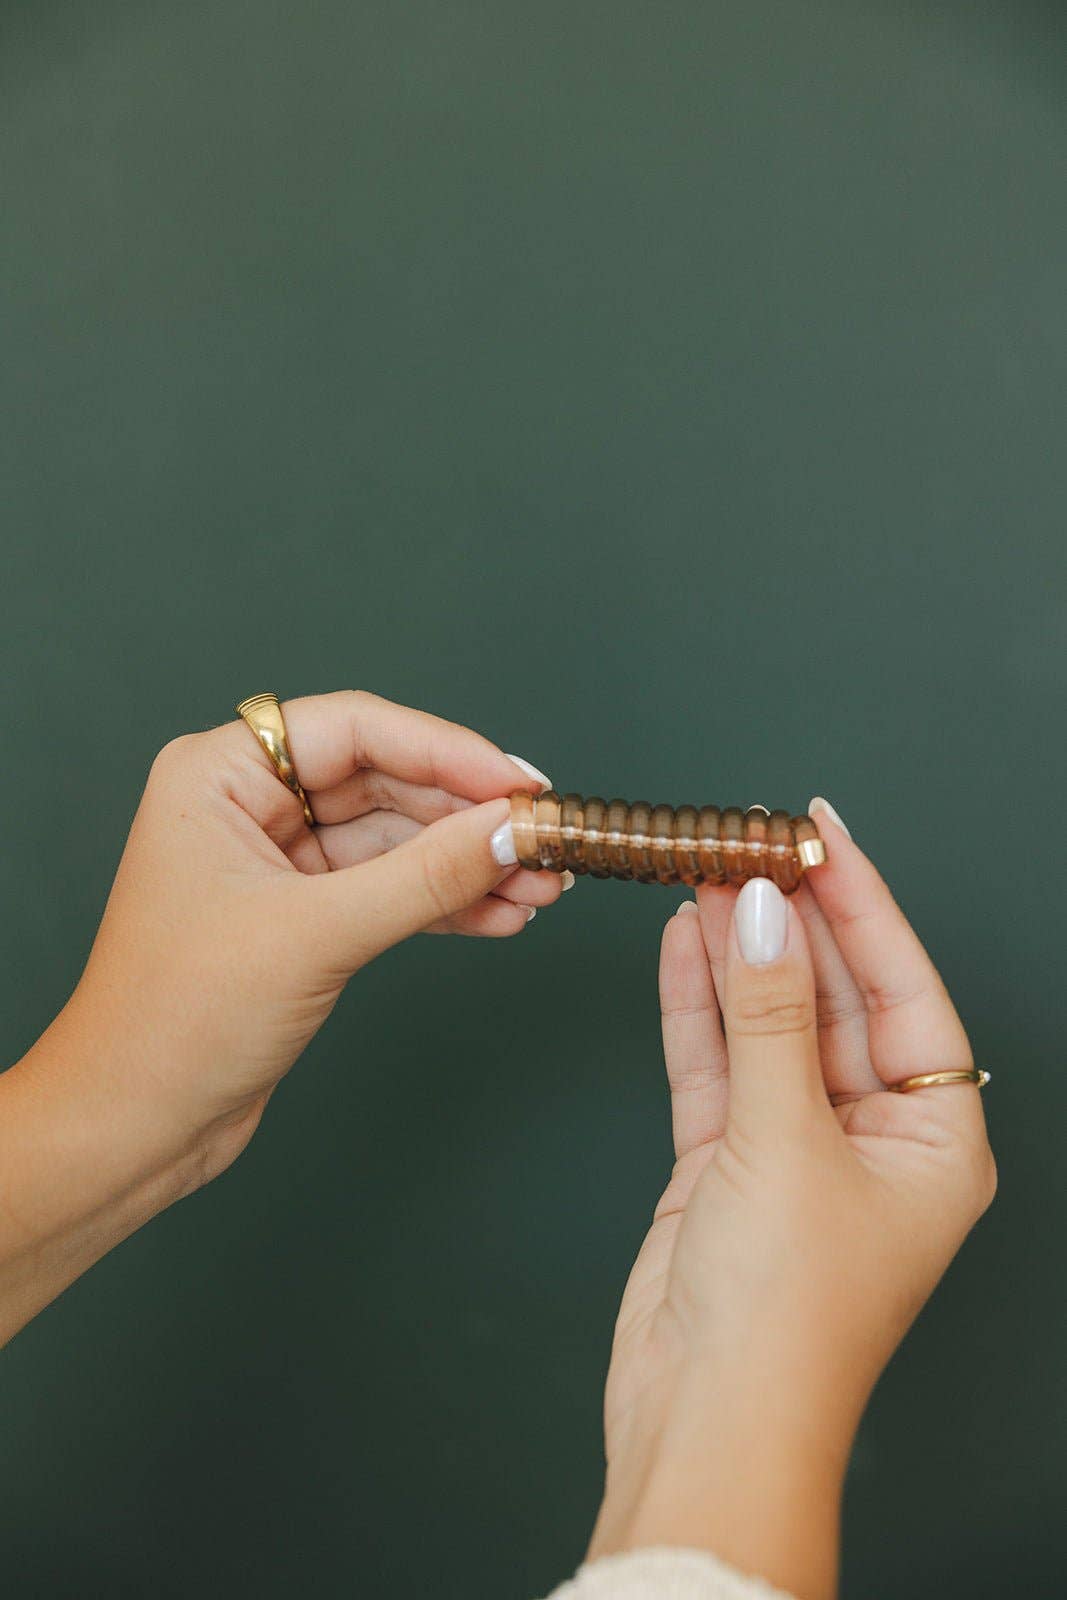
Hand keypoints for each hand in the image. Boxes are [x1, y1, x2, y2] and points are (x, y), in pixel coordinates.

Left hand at [1, 690, 559, 1339]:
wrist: (137, 1125)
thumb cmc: (175, 1022)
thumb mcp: (316, 934)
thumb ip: (424, 877)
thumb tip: (511, 832)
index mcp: (218, 775)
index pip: (355, 730)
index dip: (447, 751)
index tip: (520, 784)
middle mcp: (246, 806)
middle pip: (385, 782)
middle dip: (469, 818)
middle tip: (544, 839)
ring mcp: (276, 863)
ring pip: (396, 842)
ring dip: (468, 865)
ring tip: (541, 886)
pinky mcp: (302, 918)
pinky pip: (390, 890)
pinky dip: (444, 903)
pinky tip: (500, 915)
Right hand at [587, 802, 995, 1599]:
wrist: (705, 1421)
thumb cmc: (787, 1321)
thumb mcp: (787, 1142)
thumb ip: (771, 1017)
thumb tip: (767, 910)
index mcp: (934, 1139)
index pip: (903, 989)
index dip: (864, 904)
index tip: (820, 832)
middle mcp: (872, 1137)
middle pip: (831, 997)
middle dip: (790, 921)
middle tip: (747, 841)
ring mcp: (794, 1147)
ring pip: (767, 1021)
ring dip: (737, 951)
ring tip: (705, 870)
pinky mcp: (727, 1160)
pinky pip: (717, 1060)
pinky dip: (697, 1003)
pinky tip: (682, 943)